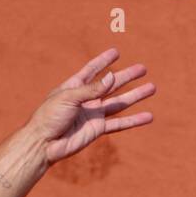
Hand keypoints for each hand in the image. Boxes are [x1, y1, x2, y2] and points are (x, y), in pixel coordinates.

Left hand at [27, 47, 155, 164]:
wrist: (43, 144)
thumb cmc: (49, 117)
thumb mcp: (69, 97)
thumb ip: (92, 88)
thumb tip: (113, 76)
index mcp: (75, 87)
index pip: (92, 69)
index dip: (104, 61)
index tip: (116, 52)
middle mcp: (86, 99)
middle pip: (111, 84)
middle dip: (127, 76)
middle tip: (143, 68)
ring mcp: (93, 114)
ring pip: (119, 103)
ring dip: (136, 95)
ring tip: (152, 88)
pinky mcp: (97, 129)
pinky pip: (119, 123)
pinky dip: (134, 120)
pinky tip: (148, 116)